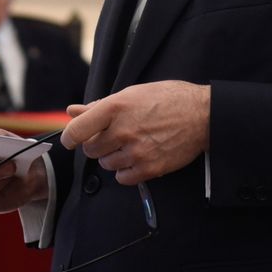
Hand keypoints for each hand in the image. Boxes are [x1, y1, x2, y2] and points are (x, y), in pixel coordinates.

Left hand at [63, 81, 210, 185]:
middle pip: (90, 149)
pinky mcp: (149, 168)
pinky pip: (122, 178)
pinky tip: (136, 157)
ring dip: (112, 157)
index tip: (71, 140)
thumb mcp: (132, 94)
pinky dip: (125, 171)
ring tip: (130, 144)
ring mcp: (136, 151)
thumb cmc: (168, 99)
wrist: (201, 115)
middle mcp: (123, 130)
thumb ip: (99, 106)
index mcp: (116, 107)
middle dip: (97, 144)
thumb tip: (73, 111)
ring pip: (106, 164)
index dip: (70, 137)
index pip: (77, 130)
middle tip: (113, 136)